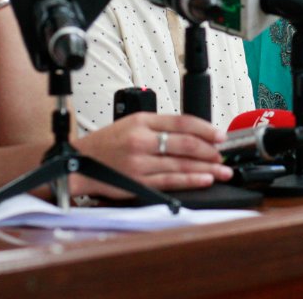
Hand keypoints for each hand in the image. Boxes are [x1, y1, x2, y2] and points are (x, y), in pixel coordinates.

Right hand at [71, 113, 231, 195]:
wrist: (78, 163)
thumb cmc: (105, 144)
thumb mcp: (130, 123)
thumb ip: (158, 126)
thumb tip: (191, 133)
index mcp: (141, 121)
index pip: (181, 121)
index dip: (205, 128)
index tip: (220, 135)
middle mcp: (141, 140)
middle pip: (185, 143)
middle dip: (210, 150)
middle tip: (224, 154)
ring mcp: (139, 162)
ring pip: (181, 164)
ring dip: (206, 168)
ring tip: (222, 170)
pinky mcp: (138, 182)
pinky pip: (170, 181)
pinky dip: (191, 180)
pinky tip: (205, 180)